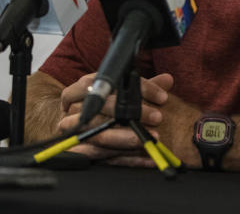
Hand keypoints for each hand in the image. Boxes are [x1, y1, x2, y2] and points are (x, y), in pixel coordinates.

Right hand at [57, 72, 173, 165]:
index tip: (163, 97)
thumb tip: (167, 79)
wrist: (75, 128)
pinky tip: (146, 159)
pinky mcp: (75, 149)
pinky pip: (101, 156)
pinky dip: (126, 159)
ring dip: (127, 138)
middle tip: (158, 117)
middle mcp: (76, 105)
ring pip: (99, 134)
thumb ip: (144, 88)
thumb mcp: (124, 95)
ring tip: (149, 140)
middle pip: (104, 107)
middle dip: (133, 113)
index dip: (141, 88)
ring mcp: (71, 128)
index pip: (113, 82)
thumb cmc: (105, 108)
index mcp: (87, 85)